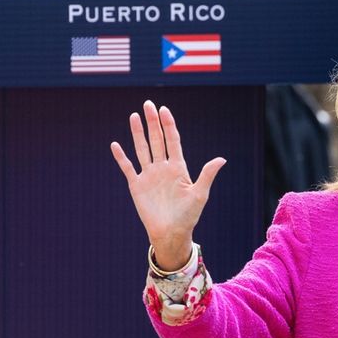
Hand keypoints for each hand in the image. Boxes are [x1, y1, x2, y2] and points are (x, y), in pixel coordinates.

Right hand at [111, 100, 225, 270]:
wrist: (172, 233)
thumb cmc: (189, 216)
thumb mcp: (200, 194)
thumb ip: (207, 174)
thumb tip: (222, 159)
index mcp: (178, 167)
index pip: (172, 141)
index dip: (168, 125)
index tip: (164, 110)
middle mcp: (163, 168)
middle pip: (157, 140)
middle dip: (153, 122)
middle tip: (148, 104)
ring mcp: (149, 176)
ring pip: (142, 149)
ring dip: (138, 133)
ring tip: (134, 116)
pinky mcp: (137, 186)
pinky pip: (128, 168)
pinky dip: (122, 157)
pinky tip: (116, 145)